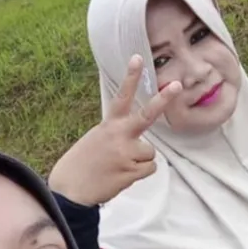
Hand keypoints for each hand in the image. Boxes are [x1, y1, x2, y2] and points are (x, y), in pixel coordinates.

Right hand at [49, 56, 181, 206]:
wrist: (70, 190)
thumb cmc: (82, 164)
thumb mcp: (96, 139)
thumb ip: (116, 133)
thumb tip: (136, 139)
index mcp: (108, 125)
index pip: (121, 97)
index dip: (130, 77)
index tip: (138, 58)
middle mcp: (118, 136)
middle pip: (146, 115)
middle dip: (163, 100)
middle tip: (177, 85)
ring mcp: (125, 153)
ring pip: (150, 152)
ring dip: (140, 160)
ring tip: (120, 166)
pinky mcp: (130, 172)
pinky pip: (149, 169)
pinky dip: (140, 173)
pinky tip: (123, 175)